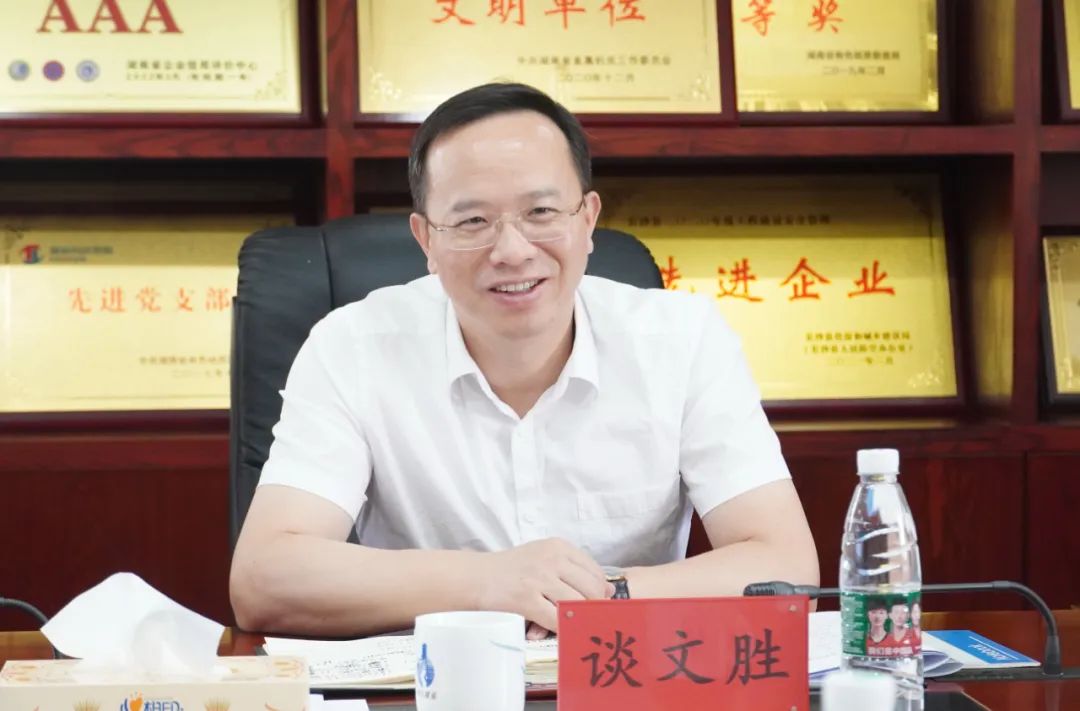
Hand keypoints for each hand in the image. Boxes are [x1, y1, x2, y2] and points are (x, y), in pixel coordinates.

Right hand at [471, 538, 613, 634]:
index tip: (597, 604)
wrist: (476, 576)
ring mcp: (538, 578)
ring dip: (578, 618)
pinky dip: (563, 628)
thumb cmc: (513, 569)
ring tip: (575, 625)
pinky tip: (561, 630)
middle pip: (591, 588)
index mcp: (558, 547)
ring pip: (576, 604)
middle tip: (588, 618)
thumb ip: (574, 569)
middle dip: (594, 607)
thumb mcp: (544, 557)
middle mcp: (551, 560)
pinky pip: (555, 619)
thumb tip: (609, 590)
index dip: (600, 592)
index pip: (594, 571)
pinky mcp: (525, 599)